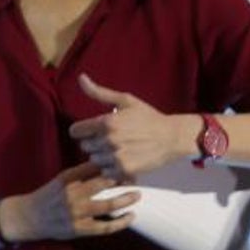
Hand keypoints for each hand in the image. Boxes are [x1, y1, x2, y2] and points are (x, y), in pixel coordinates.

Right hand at [6, 161, 138, 241]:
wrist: (29, 217)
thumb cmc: (49, 196)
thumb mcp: (61, 179)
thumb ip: (82, 173)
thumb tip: (108, 163)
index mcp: (67, 178)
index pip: (94, 167)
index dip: (113, 165)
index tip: (126, 164)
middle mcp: (72, 194)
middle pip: (103, 184)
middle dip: (122, 180)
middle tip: (135, 178)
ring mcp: (76, 213)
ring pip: (107, 205)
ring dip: (125, 199)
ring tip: (136, 194)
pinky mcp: (79, 229)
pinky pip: (105, 227)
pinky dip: (121, 223)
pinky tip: (131, 216)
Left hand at [68, 73, 196, 179]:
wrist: (173, 137)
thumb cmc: (148, 117)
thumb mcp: (125, 101)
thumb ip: (99, 92)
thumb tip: (81, 78)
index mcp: (106, 122)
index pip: (75, 131)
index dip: (83, 130)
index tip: (93, 130)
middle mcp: (109, 140)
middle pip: (84, 146)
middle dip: (94, 142)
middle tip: (110, 139)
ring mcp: (117, 156)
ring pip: (94, 159)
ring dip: (102, 156)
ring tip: (118, 149)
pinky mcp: (125, 170)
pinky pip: (105, 171)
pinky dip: (112, 168)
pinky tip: (123, 158)